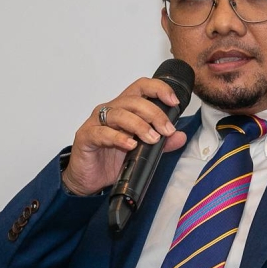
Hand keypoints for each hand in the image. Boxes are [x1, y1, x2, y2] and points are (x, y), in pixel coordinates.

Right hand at [61, 77, 187, 195]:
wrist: (89, 179)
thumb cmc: (112, 159)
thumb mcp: (143, 151)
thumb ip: (162, 143)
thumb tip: (180, 136)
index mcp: (125, 108)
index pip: (141, 87)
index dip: (158, 89)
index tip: (174, 102)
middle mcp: (110, 110)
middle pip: (133, 101)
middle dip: (154, 114)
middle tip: (167, 130)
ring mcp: (96, 122)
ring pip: (119, 114)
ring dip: (139, 125)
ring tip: (152, 139)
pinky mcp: (86, 136)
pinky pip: (102, 133)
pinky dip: (118, 138)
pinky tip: (131, 145)